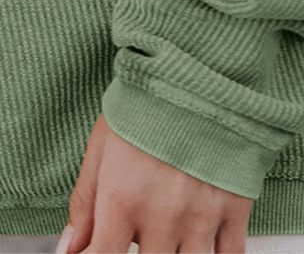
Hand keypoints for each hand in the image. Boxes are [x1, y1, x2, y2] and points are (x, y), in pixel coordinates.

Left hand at [58, 113, 253, 253]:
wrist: (197, 68)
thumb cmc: (146, 103)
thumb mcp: (102, 146)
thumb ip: (85, 203)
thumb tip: (68, 249)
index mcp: (122, 198)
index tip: (98, 252)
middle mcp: (162, 213)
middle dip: (140, 253)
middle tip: (140, 232)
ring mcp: (201, 214)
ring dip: (177, 253)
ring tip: (168, 234)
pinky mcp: (234, 206)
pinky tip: (202, 244)